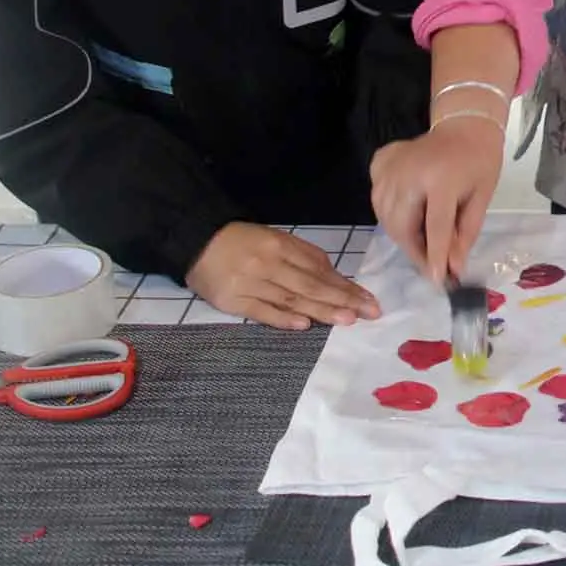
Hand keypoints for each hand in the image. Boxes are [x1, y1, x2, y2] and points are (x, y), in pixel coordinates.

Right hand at [184, 221, 381, 329]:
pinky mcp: (232, 300)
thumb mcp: (276, 239)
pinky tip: (304, 325)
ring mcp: (250, 282)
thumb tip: (335, 279)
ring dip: (320, 310)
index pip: (320, 269)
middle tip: (368, 312)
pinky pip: (261, 311)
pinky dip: (282, 319)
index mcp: (282, 245)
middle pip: (311, 285)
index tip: (369, 299)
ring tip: (346, 319)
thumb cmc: (244, 242)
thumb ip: (304, 258)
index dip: (346, 285)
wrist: (197, 241)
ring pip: (290, 299)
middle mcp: (269, 263)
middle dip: (342, 299)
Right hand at [370, 114, 506, 282]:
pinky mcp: (380, 161)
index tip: (436, 281)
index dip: (435, 257)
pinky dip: (389, 212)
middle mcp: (410, 172)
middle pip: (403, 225)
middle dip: (415, 251)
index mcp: (442, 179)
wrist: (465, 124)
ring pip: (386, 216)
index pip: (435, 227)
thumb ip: (465, 232)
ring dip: (402, 235)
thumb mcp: (482, 197)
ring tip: (422, 240)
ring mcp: (391, 166)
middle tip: (430, 264)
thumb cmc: (479, 161)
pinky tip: (408, 210)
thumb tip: (452, 267)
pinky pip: (378, 198)